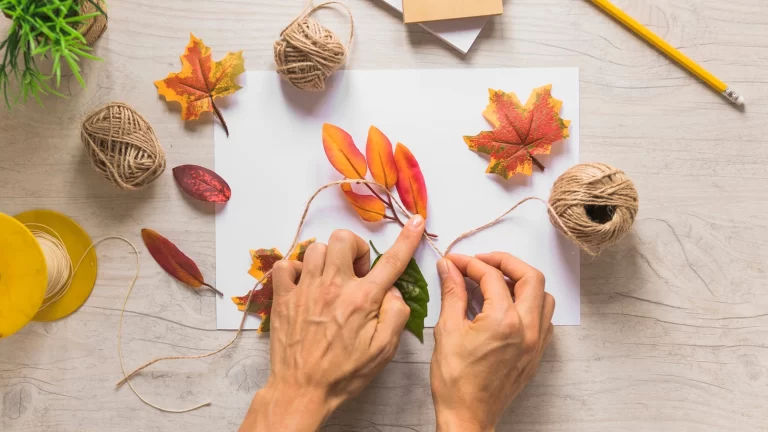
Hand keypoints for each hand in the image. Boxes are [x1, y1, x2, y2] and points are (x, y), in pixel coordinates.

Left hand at [240, 216, 425, 431]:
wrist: (302, 390)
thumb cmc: (344, 373)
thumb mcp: (383, 350)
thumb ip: (396, 315)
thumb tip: (393, 291)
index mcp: (362, 299)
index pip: (391, 261)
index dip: (407, 239)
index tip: (415, 222)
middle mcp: (333, 286)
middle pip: (343, 238)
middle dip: (354, 248)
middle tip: (356, 272)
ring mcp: (305, 289)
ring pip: (315, 247)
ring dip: (326, 258)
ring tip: (330, 279)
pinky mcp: (283, 297)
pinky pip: (286, 264)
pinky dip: (295, 268)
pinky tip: (304, 283)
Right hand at [431, 252, 554, 431]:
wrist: (467, 416)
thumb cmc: (455, 380)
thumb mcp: (447, 331)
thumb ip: (452, 293)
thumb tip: (450, 268)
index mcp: (504, 321)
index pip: (492, 276)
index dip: (470, 263)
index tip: (455, 262)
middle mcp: (528, 329)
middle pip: (530, 277)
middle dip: (505, 262)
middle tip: (482, 261)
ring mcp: (536, 342)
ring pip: (544, 297)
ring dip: (523, 282)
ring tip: (498, 281)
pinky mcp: (536, 354)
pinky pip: (545, 319)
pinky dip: (531, 304)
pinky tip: (509, 307)